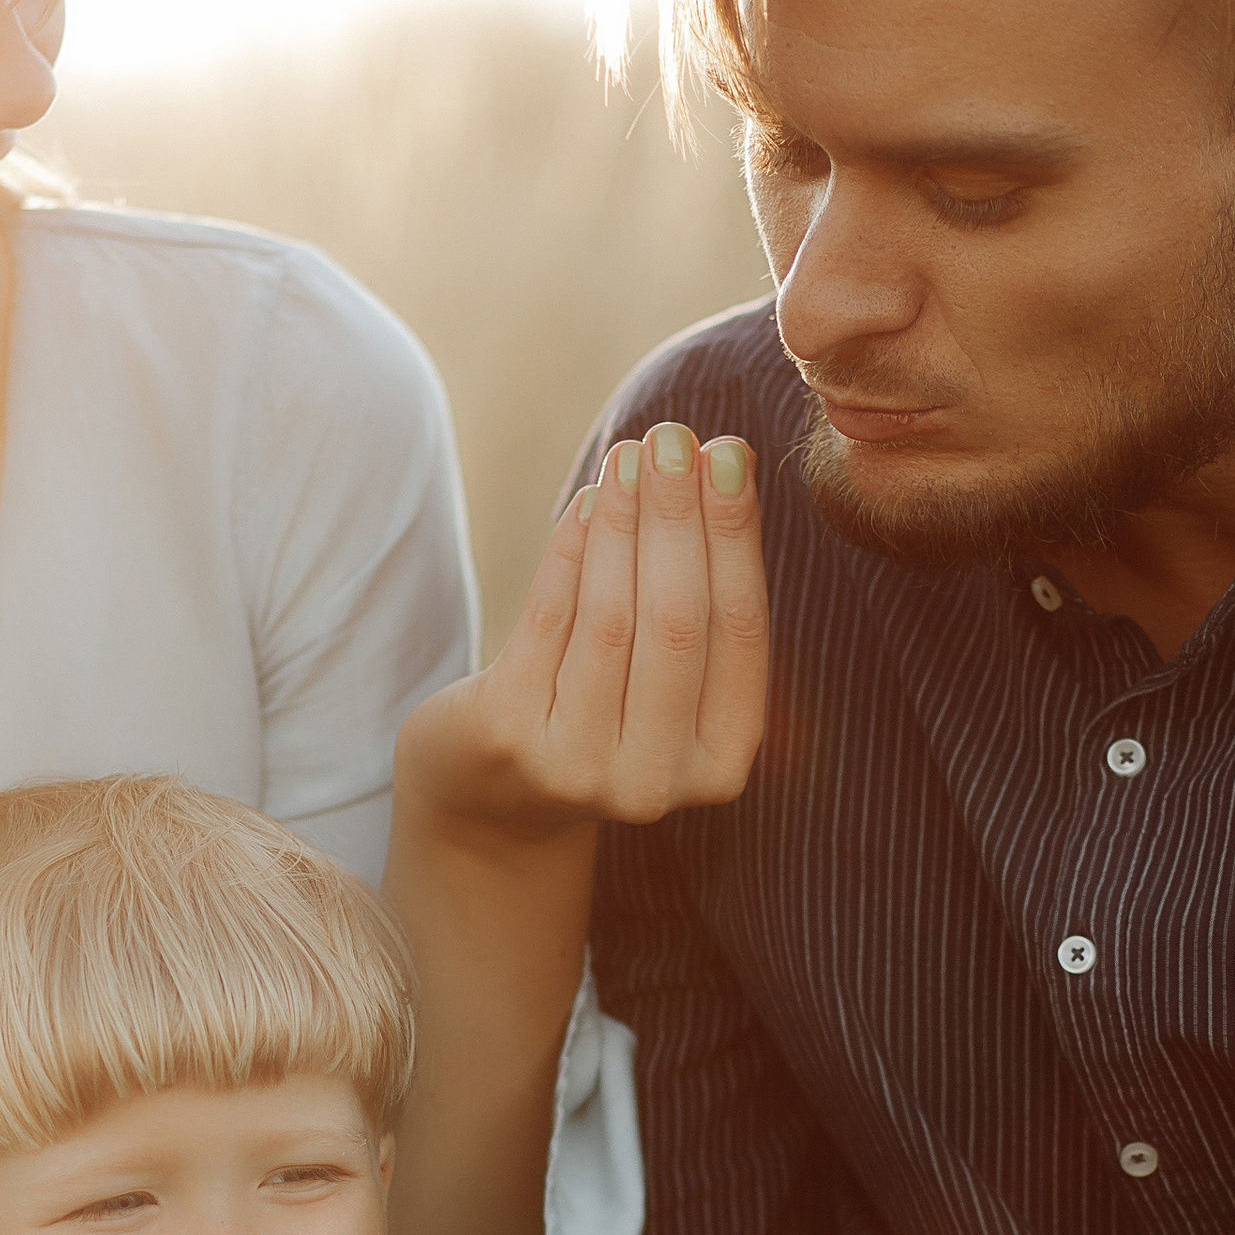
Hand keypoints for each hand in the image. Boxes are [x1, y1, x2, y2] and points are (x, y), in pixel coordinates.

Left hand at [393, 421, 766, 848]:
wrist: (494, 798)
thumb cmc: (601, 711)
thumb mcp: (666, 673)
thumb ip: (701, 591)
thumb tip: (718, 460)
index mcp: (720, 762)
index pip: (740, 631)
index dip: (734, 536)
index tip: (728, 453)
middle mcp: (656, 780)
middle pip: (677, 622)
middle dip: (677, 517)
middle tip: (674, 435)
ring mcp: (579, 769)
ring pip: (611, 618)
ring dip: (620, 523)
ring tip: (628, 455)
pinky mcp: (510, 741)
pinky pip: (547, 621)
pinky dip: (568, 551)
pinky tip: (583, 501)